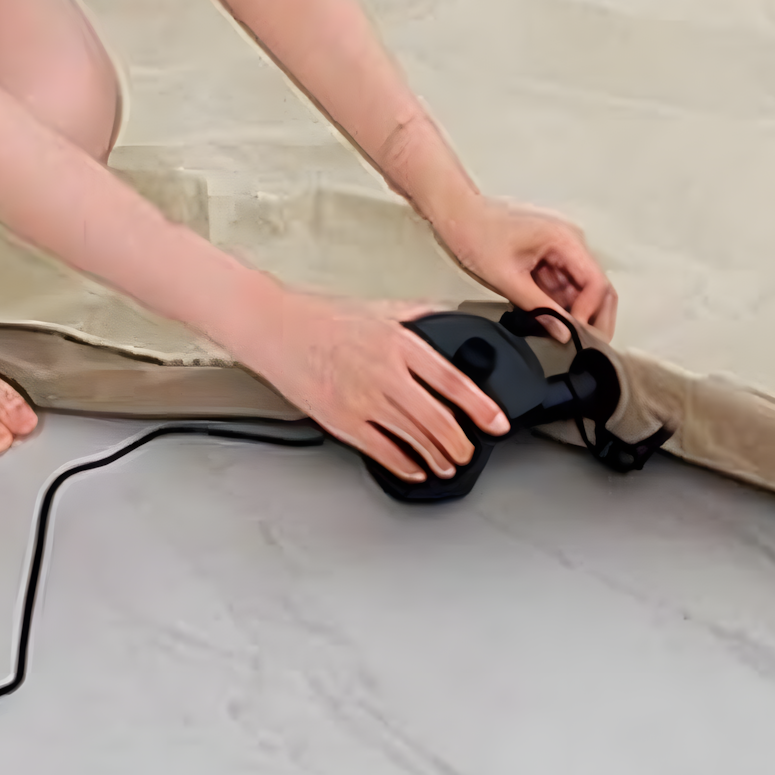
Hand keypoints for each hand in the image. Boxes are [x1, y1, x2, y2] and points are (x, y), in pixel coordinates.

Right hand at [241, 290, 512, 481]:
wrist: (276, 328)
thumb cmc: (324, 317)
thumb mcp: (383, 306)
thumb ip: (420, 314)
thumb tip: (449, 317)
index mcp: (401, 343)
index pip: (453, 381)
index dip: (481, 406)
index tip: (498, 422)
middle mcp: (386, 372)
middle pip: (437, 418)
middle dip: (460, 443)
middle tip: (470, 451)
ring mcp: (363, 400)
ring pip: (413, 439)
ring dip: (437, 457)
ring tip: (449, 464)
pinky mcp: (340, 421)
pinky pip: (380, 451)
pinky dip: (403, 465)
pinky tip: (414, 469)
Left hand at [433, 194, 620, 340]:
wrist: (458, 215)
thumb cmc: (477, 236)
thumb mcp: (507, 278)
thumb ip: (538, 307)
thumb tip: (563, 334)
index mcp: (565, 240)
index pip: (596, 283)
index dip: (589, 314)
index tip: (575, 336)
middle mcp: (571, 242)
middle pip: (598, 286)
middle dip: (594, 317)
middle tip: (585, 346)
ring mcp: (562, 249)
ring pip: (582, 288)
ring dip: (576, 312)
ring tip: (564, 337)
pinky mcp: (550, 256)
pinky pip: (564, 285)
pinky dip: (561, 304)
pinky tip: (550, 320)